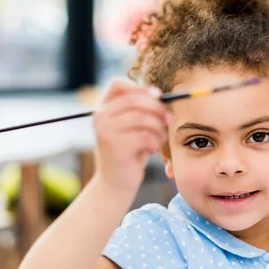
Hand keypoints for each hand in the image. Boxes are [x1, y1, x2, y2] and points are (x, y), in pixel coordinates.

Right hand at [93, 77, 168, 192]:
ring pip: (142, 118)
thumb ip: (140, 110)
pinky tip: (153, 149)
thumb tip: (159, 95)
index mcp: (103, 109)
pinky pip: (145, 135)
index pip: (118, 84)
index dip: (140, 88)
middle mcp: (100, 117)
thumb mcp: (132, 128)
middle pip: (135, 99)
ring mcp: (105, 131)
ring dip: (158, 127)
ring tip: (160, 138)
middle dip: (157, 108)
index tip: (158, 96)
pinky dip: (155, 141)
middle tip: (168, 120)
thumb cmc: (129, 153)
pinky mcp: (114, 146)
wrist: (115, 184)